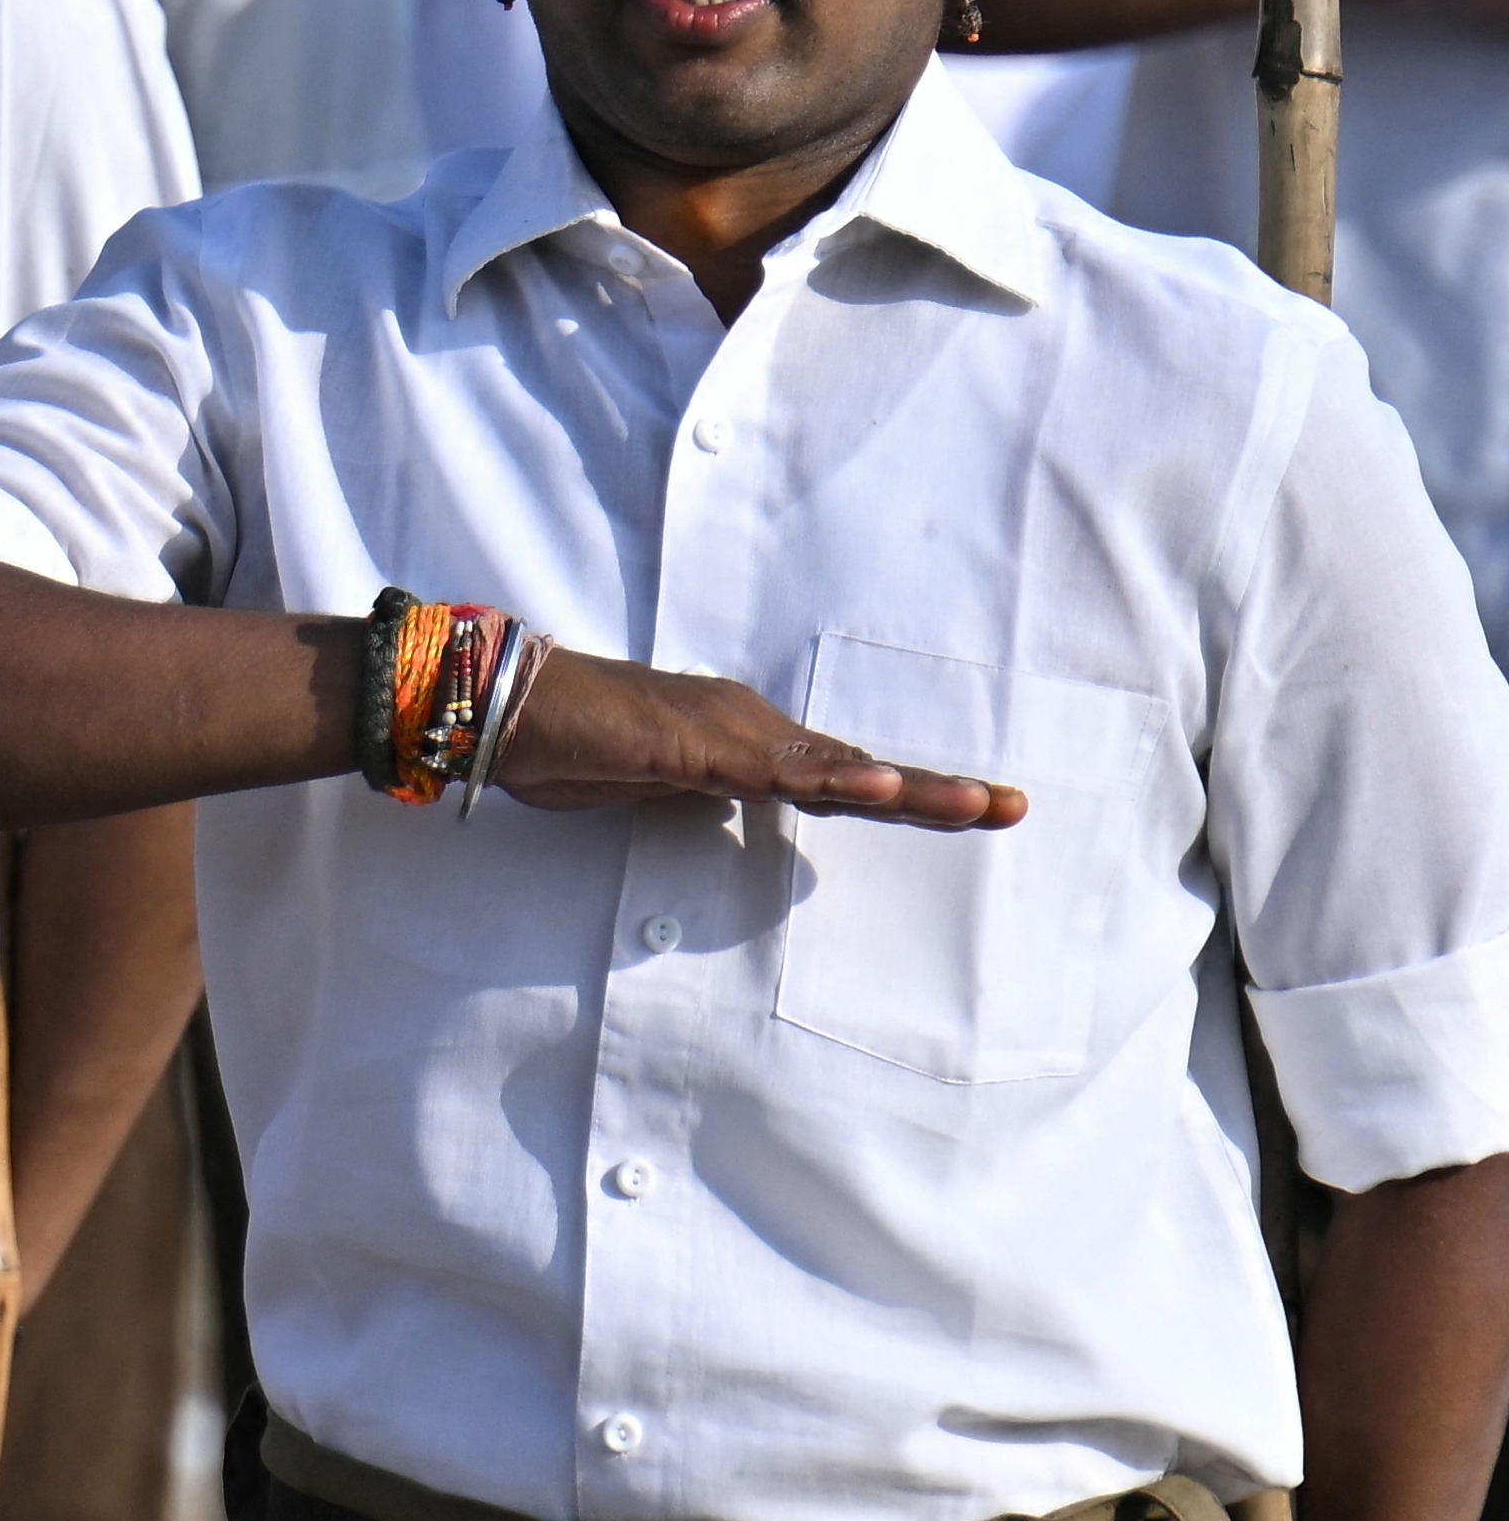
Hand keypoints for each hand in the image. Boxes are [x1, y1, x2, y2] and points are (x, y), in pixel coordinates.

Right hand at [486, 647, 1023, 830]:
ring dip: (910, 790)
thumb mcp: (657, 784)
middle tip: (1014, 807)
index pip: (843, 777)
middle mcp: (751, 729)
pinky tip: (877, 788)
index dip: (911, 797)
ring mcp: (727, 734)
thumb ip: (709, 794)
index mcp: (746, 743)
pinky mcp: (695, 745)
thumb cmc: (573, 744)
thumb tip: (741, 813)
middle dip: (940, 793)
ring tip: (979, 805)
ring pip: (835, 769)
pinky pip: (773, 771)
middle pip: (859, 772)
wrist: (506, 708)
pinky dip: (829, 781)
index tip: (977, 811)